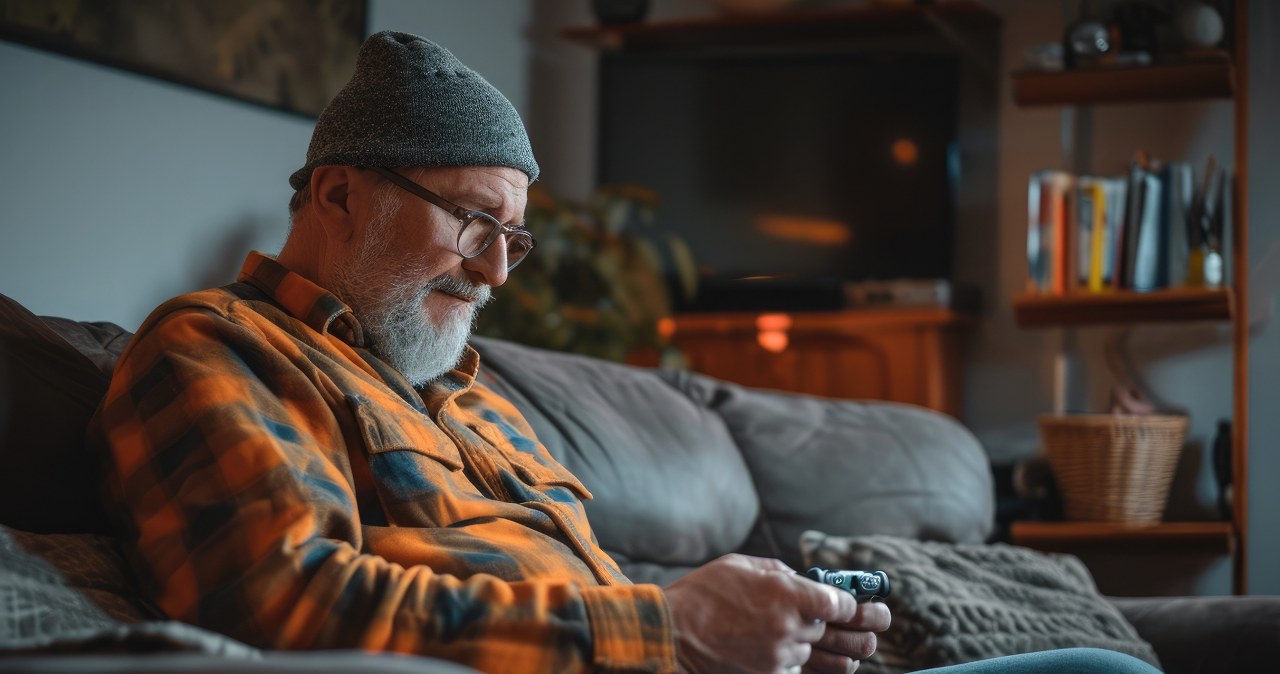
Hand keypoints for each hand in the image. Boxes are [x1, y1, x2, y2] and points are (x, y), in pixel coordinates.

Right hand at [664, 554, 889, 673]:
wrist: (673, 633)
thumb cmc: (704, 593)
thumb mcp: (743, 566)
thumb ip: (780, 573)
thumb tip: (804, 581)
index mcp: (786, 593)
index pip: (841, 604)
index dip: (857, 604)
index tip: (864, 602)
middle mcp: (788, 627)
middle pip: (839, 631)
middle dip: (863, 626)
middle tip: (881, 622)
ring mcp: (780, 656)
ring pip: (822, 655)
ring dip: (840, 650)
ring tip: (861, 648)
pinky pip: (802, 672)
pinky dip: (808, 665)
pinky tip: (817, 658)